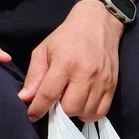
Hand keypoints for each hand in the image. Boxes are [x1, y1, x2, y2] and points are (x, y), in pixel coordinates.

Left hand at [18, 1, 121, 121]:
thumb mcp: (44, 50)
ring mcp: (101, 81)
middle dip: (58, 111)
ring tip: (68, 101)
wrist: (98, 23)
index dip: (37, 109)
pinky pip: (101, 111)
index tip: (31, 115)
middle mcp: (85, 74)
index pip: (48, 95)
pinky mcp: (113, 85)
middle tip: (54, 102)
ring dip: (74, 112)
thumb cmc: (67, 37)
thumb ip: (34, 75)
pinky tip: (82, 105)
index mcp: (65, 63)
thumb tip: (25, 98)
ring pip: (86, 112)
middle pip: (69, 108)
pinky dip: (89, 113)